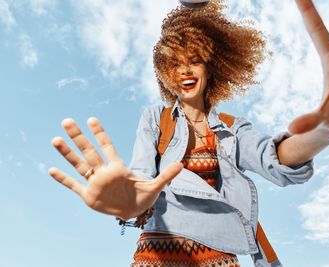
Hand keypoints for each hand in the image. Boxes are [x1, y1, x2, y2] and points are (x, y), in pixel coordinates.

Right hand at [49, 118, 182, 220]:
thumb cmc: (143, 197)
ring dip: (67, 153)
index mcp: (118, 168)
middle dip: (79, 137)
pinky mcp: (89, 196)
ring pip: (79, 165)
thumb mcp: (156, 187)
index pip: (108, 147)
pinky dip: (63, 179)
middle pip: (89, 151)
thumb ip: (166, 176)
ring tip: (55, 139)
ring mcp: (95, 183)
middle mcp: (104, 172)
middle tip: (67, 121)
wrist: (133, 212)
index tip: (91, 119)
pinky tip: (50, 170)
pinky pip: (73, 186)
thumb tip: (182, 165)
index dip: (100, 134)